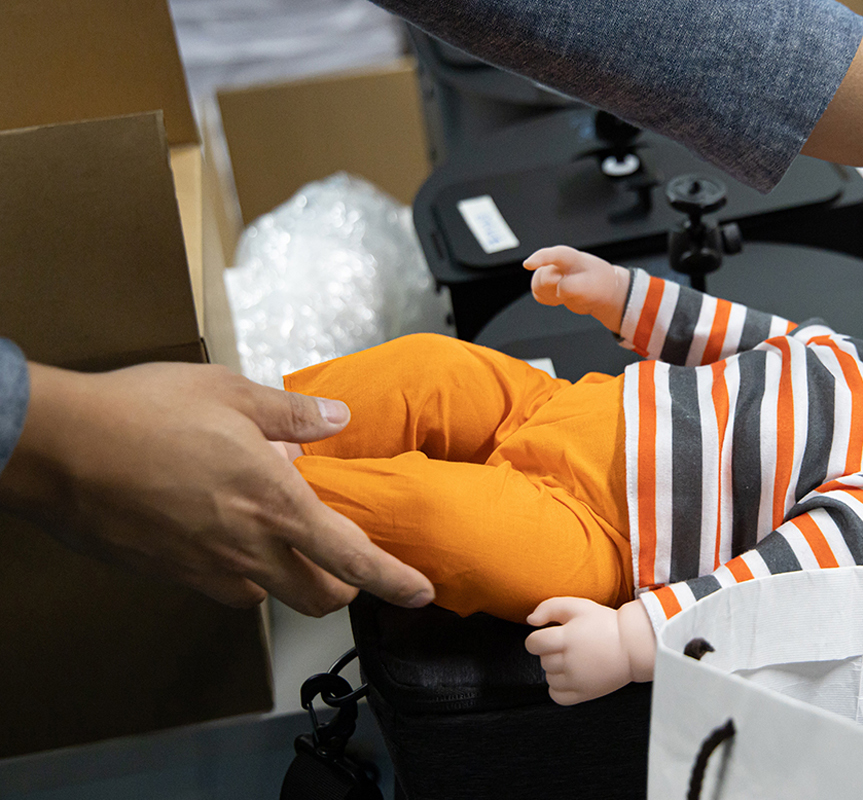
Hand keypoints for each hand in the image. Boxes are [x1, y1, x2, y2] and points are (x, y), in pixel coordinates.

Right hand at [0, 361, 434, 616]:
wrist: (56, 448)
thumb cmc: (141, 412)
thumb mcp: (230, 393)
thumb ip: (292, 414)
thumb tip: (334, 422)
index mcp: (274, 503)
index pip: (352, 558)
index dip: (392, 581)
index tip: (419, 593)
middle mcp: (246, 548)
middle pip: (318, 596)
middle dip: (344, 587)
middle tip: (347, 559)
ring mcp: (204, 568)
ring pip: (269, 593)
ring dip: (288, 575)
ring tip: (278, 531)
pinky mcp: (169, 575)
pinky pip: (222, 585)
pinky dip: (240, 568)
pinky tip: (225, 530)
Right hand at [523, 245, 629, 333]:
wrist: (601, 288)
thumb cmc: (597, 284)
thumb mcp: (592, 287)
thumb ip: (575, 287)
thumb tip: (559, 289)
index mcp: (572, 258)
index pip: (556, 255)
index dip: (541, 259)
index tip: (527, 265)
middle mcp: (558, 263)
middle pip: (544, 276)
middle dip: (552, 287)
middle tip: (565, 292)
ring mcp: (551, 272)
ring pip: (538, 286)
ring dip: (551, 295)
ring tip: (567, 295)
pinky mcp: (547, 284)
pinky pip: (539, 295)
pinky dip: (549, 299)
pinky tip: (560, 297)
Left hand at [526, 597, 656, 704]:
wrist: (632, 645)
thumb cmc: (605, 624)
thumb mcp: (578, 606)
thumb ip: (549, 607)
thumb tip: (530, 620)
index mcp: (568, 638)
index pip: (533, 643)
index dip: (536, 639)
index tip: (547, 637)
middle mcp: (570, 661)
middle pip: (543, 660)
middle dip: (551, 652)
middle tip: (569, 646)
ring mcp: (577, 680)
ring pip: (549, 678)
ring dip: (556, 669)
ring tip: (573, 659)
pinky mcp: (584, 693)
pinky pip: (556, 696)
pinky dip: (558, 688)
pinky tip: (570, 676)